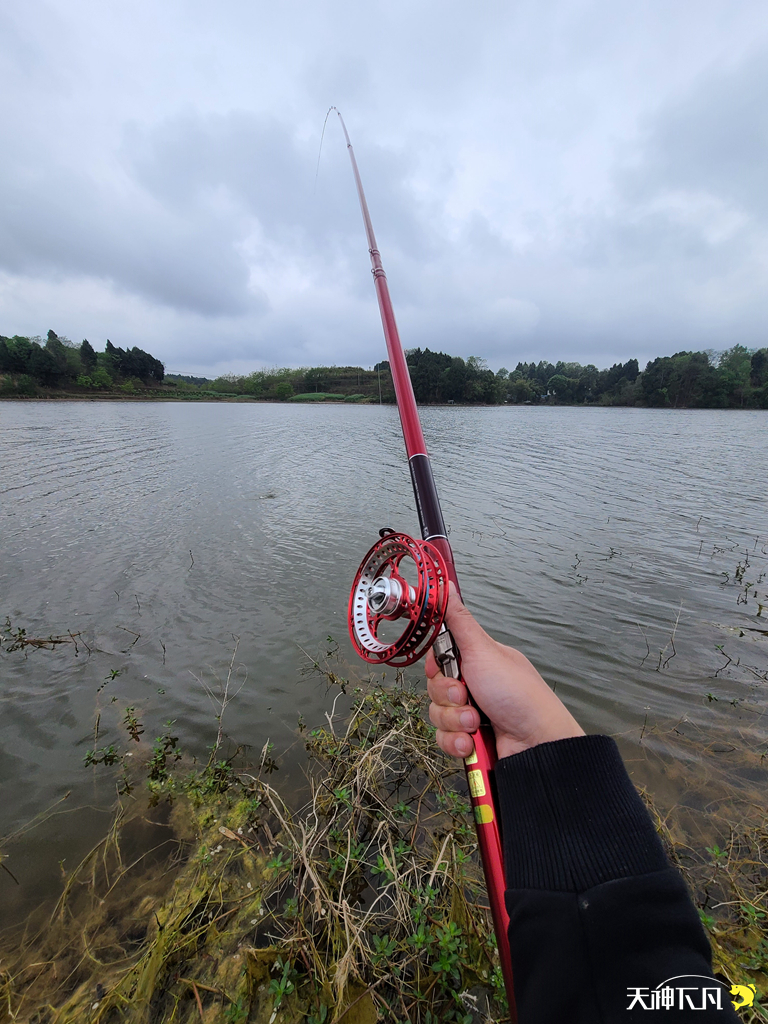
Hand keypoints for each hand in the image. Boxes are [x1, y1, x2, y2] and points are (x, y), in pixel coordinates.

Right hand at [426, 584, 583, 759]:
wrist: (536, 744)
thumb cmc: (519, 695)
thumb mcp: (483, 651)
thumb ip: (459, 621)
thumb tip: (447, 586)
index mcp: (477, 661)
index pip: (438, 658)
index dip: (435, 666)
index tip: (442, 668)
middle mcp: (474, 685)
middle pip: (434, 687)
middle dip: (448, 696)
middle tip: (467, 695)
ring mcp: (471, 713)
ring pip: (437, 714)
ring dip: (454, 720)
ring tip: (476, 722)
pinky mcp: (469, 739)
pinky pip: (443, 739)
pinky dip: (456, 741)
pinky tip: (471, 741)